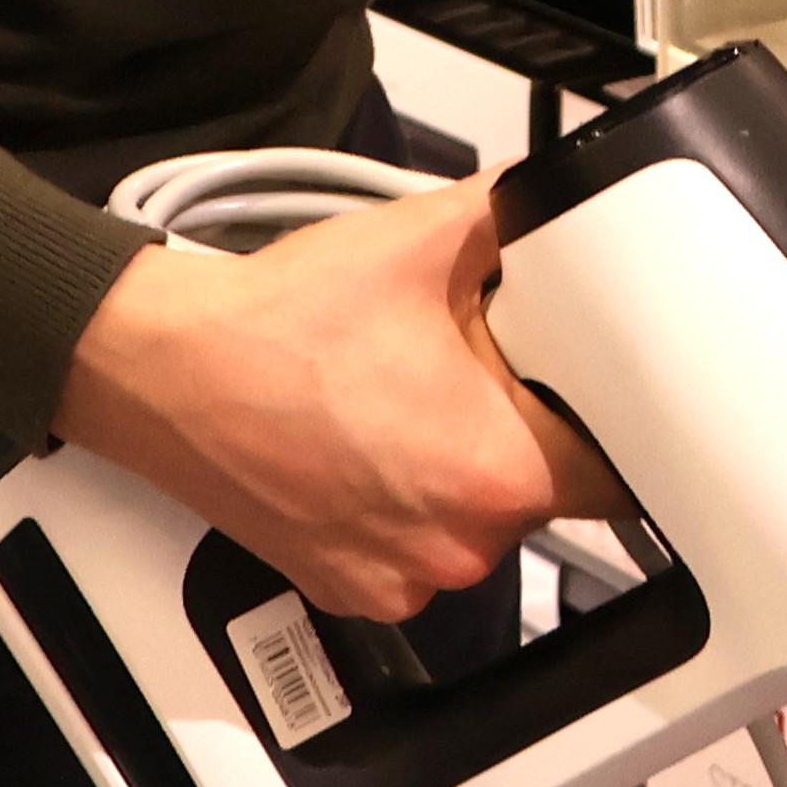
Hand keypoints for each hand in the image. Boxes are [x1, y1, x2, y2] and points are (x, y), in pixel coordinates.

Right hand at [50, 182, 621, 619]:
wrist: (166, 372)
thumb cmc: (278, 325)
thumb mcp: (424, 239)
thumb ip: (518, 212)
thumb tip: (566, 196)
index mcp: (498, 470)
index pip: (620, 469)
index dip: (617, 419)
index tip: (592, 390)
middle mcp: (457, 545)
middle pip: (546, 488)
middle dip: (524, 428)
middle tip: (470, 370)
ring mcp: (402, 579)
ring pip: (477, 519)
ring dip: (462, 468)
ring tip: (403, 402)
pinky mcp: (354, 590)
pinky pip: (417, 549)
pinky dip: (407, 505)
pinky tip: (368, 446)